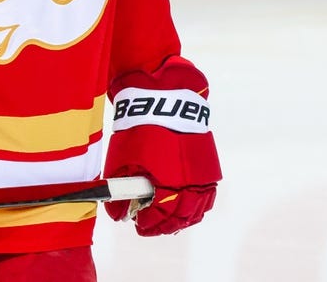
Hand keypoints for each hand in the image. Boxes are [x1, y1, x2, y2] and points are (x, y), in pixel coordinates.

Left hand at [104, 56, 220, 235]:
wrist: (165, 99)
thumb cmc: (140, 128)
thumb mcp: (124, 158)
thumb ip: (122, 188)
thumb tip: (117, 213)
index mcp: (166, 181)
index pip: (158, 215)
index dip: (146, 223)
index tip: (136, 224)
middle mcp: (188, 183)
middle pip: (178, 216)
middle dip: (162, 225)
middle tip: (148, 226)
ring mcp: (201, 176)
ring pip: (196, 210)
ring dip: (181, 219)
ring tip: (166, 222)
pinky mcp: (208, 168)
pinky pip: (208, 197)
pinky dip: (197, 207)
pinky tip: (186, 209)